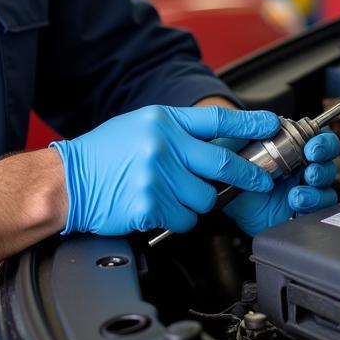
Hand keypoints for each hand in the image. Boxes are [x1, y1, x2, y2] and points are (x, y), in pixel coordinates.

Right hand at [51, 105, 279, 235]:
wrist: (68, 180)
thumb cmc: (102, 154)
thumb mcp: (139, 126)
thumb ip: (176, 133)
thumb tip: (215, 143)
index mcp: (162, 121)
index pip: (216, 120)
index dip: (249, 123)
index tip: (272, 125)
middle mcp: (163, 146)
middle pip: (223, 163)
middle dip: (250, 175)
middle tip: (262, 181)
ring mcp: (158, 177)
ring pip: (206, 198)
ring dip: (197, 202)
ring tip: (173, 194)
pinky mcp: (151, 205)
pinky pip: (185, 219)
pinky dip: (178, 218)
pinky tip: (158, 207)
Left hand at [222, 131, 339, 235]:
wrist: (220, 199)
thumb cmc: (229, 167)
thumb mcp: (234, 143)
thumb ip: (251, 129)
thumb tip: (271, 121)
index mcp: (291, 148)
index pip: (319, 140)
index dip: (323, 142)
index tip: (312, 148)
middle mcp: (299, 168)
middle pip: (328, 164)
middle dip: (324, 167)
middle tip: (310, 171)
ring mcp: (302, 190)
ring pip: (327, 188)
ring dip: (317, 189)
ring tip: (297, 194)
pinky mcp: (300, 210)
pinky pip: (320, 209)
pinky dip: (312, 205)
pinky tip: (295, 202)